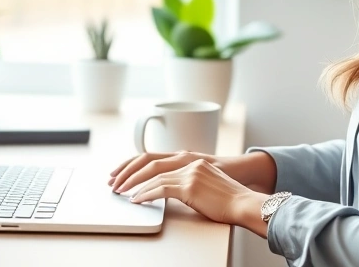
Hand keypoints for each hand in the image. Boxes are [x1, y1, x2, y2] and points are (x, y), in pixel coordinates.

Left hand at [126, 159, 269, 235]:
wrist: (245, 203)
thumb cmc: (228, 197)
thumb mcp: (205, 181)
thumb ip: (187, 180)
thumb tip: (168, 189)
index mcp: (190, 158)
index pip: (154, 156)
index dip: (134, 163)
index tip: (120, 172)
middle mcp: (188, 161)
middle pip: (149, 162)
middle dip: (128, 172)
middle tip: (113, 182)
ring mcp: (189, 172)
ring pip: (152, 176)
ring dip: (133, 185)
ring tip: (121, 193)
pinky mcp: (190, 186)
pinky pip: (160, 189)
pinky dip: (145, 194)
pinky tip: (137, 200)